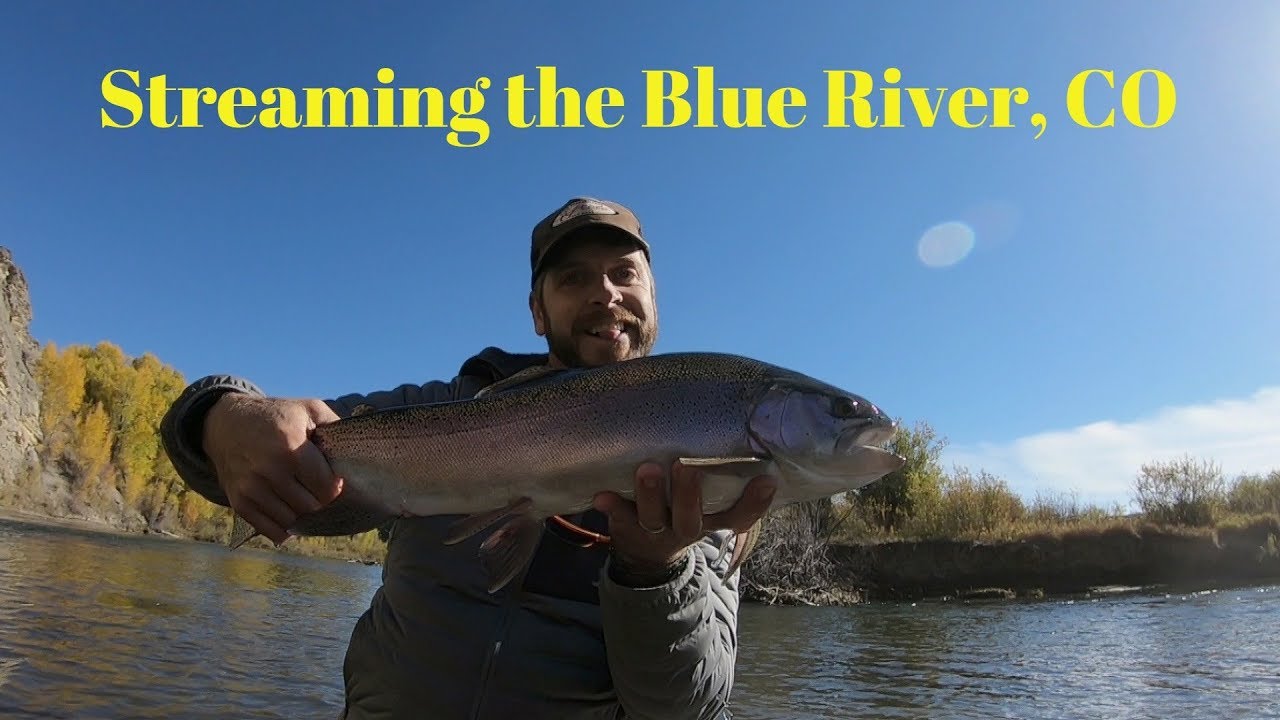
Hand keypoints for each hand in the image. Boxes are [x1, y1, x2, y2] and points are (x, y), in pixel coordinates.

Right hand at [203, 394, 343, 543]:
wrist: (224, 423)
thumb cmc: (273, 416)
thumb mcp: (308, 409)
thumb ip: (335, 426)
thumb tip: (354, 451)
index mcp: (290, 448)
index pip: (327, 488)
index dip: (334, 486)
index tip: (331, 478)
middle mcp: (269, 471)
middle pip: (311, 506)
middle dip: (318, 498)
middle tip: (314, 486)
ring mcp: (251, 489)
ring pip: (293, 520)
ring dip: (301, 511)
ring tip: (299, 493)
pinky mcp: (239, 503)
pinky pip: (272, 531)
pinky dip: (284, 526)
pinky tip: (287, 509)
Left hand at [592, 460, 777, 583]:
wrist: (647, 553)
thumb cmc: (684, 507)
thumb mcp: (708, 499)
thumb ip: (722, 473)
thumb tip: (743, 422)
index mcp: (711, 520)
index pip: (739, 516)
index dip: (755, 503)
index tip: (767, 480)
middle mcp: (685, 527)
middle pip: (690, 518)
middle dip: (689, 494)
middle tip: (687, 466)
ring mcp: (654, 529)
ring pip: (652, 517)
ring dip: (650, 494)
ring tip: (648, 469)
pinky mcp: (626, 526)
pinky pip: (618, 518)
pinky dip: (611, 507)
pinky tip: (602, 495)